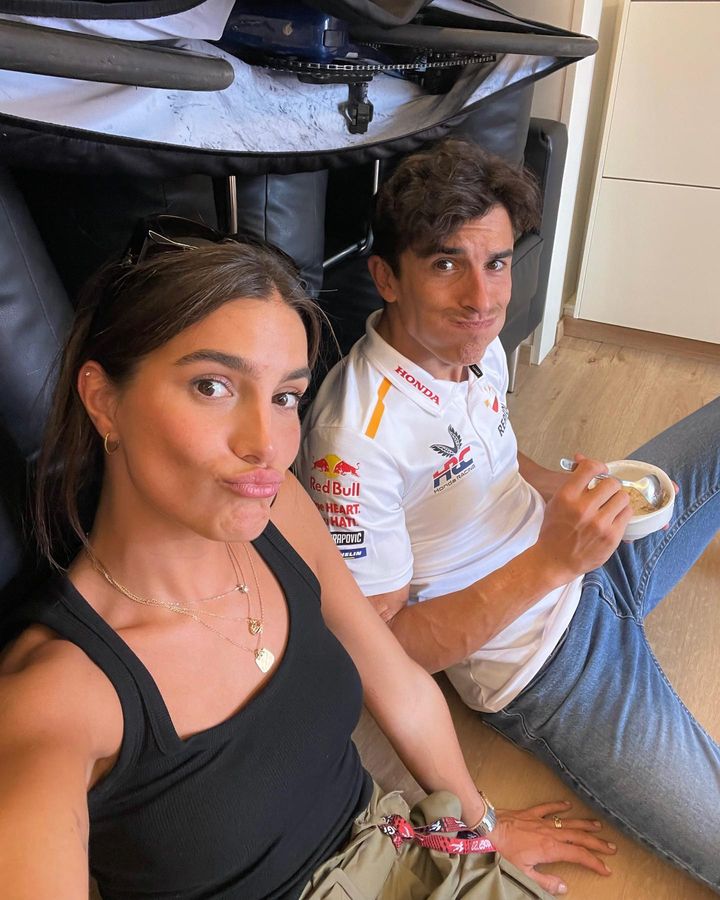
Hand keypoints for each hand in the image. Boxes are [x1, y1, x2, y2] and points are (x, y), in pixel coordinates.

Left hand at [489, 800, 615, 895]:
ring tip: (598, 826)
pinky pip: (548, 807)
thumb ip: (546, 882)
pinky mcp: (530, 813)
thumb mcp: (525, 872)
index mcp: (551, 849)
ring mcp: (541, 821)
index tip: (606, 868)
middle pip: (579, 838)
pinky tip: (567, 805)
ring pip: (568, 822)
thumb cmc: (505, 851)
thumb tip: (564, 888)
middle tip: (612, 848)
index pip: (579, 855)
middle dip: (596, 843)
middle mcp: (550, 833)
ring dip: (584, 825)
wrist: (490, 828)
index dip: (594, 862)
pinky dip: (558, 806)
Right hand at [535, 454, 632, 583]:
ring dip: (617, 498)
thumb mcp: (556, 501)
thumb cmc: (554, 530)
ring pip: (623, 497)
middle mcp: (583, 508)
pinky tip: (613, 516)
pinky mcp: (611, 536)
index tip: (600, 471)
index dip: (599, 466)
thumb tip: (581, 457)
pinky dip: (621, 512)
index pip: (590, 468)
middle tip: (605, 492)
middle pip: (611, 482)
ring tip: (610, 505)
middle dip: (609, 485)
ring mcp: (599, 523)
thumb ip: (572, 480)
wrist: (554, 560)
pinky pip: (627, 514)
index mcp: (566, 496)